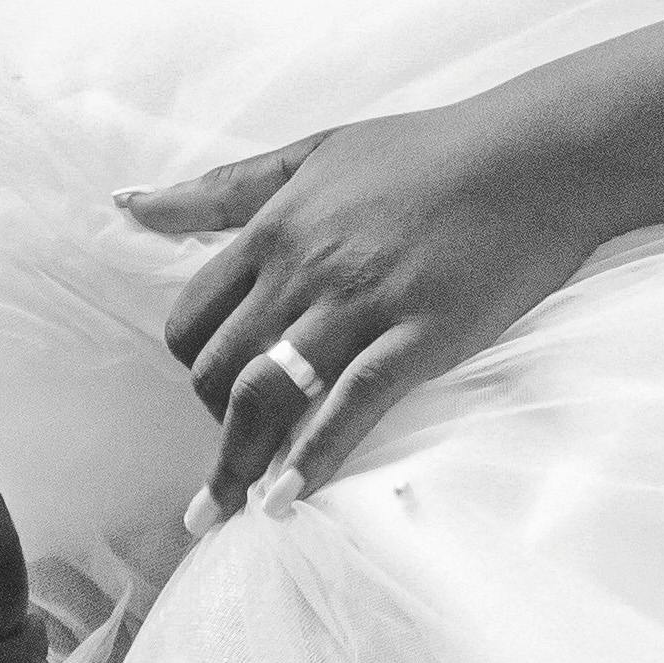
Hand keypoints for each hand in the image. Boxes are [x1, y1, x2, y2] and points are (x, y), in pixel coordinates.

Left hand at [127, 91, 634, 514]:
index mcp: (276, 229)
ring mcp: (361, 306)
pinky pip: (349, 408)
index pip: (191, 317)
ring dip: (237, 464)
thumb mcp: (312, 153)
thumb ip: (222, 189)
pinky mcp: (418, 337)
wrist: (536, 155)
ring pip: (267, 396)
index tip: (211, 388)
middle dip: (212, 419)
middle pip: (217, 367)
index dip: (191, 362)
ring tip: (224, 510)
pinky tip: (287, 500)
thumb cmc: (427, 152)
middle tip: (232, 450)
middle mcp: (306, 270)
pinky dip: (312, 461)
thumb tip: (127, 204)